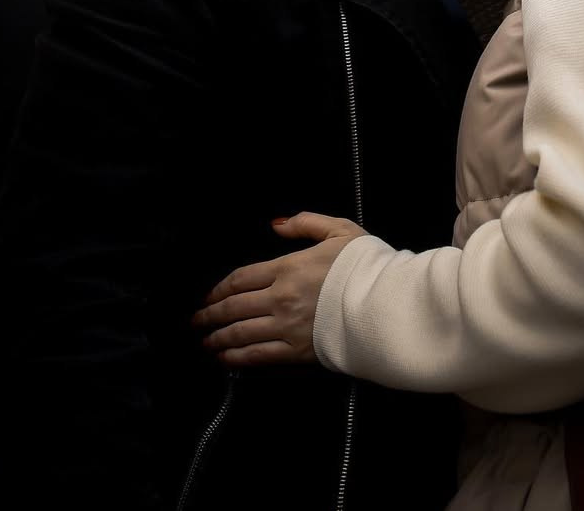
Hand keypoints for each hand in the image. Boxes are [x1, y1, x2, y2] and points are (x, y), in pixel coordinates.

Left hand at [193, 212, 365, 365]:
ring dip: (218, 338)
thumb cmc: (367, 267)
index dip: (219, 289)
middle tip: (196, 322)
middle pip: (234, 307)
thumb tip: (275, 225)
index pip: (241, 278)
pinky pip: (259, 356)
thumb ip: (305, 223)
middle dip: (210, 315)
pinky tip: (227, 359)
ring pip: (241, 333)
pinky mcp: (297, 351)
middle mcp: (280, 298)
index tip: (207, 296)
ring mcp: (287, 326)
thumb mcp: (340, 230)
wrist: (387, 306)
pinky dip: (238, 358)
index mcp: (288, 267)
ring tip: (205, 342)